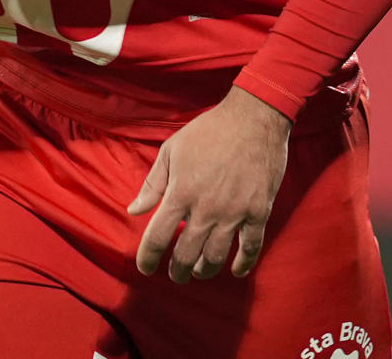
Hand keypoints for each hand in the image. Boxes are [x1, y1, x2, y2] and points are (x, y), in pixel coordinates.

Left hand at [129, 86, 289, 282]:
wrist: (254, 116)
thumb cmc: (209, 130)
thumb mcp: (172, 150)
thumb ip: (153, 184)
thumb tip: (133, 211)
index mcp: (181, 192)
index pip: (157, 237)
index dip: (147, 258)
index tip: (145, 268)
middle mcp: (206, 208)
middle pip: (186, 255)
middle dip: (178, 271)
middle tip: (177, 275)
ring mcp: (234, 211)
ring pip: (216, 256)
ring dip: (205, 270)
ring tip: (200, 271)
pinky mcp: (258, 210)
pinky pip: (250, 247)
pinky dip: (242, 264)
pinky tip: (235, 271)